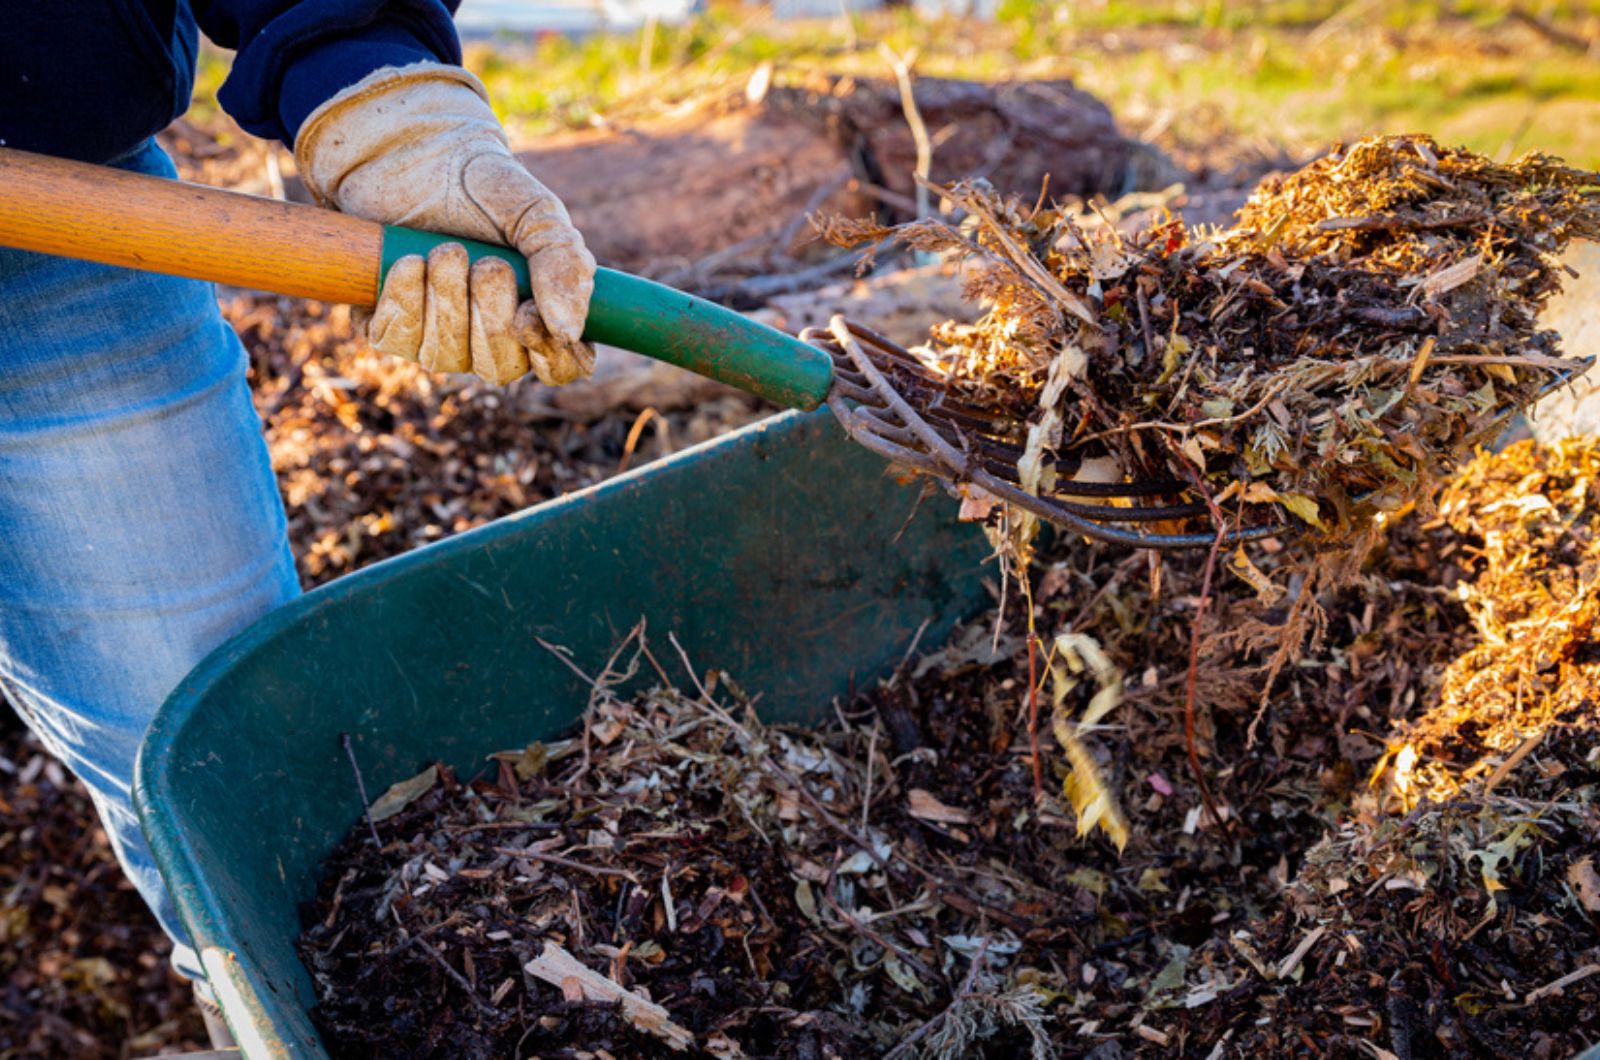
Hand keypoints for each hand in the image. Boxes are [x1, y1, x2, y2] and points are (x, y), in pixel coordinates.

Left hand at [295, 63, 595, 385]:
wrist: (410, 153)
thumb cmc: (481, 186)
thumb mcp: (535, 212)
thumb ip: (564, 263)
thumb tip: (569, 330)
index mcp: (540, 314)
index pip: (560, 367)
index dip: (550, 357)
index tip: (527, 318)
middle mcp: (491, 337)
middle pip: (500, 368)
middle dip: (490, 315)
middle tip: (487, 263)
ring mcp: (438, 337)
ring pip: (445, 356)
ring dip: (447, 301)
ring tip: (446, 250)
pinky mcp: (389, 325)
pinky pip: (396, 339)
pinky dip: (404, 299)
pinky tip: (409, 262)